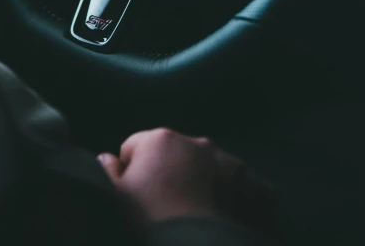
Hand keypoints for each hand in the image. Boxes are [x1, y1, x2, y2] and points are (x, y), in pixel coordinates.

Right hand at [98, 128, 277, 241]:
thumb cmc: (150, 224)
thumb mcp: (115, 199)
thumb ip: (108, 172)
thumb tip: (107, 158)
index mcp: (162, 140)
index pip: (137, 147)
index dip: (131, 171)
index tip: (135, 196)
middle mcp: (199, 144)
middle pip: (177, 156)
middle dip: (172, 175)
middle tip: (167, 211)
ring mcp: (231, 165)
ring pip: (211, 170)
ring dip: (204, 186)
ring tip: (198, 220)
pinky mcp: (257, 189)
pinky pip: (244, 191)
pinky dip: (236, 203)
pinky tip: (226, 225)